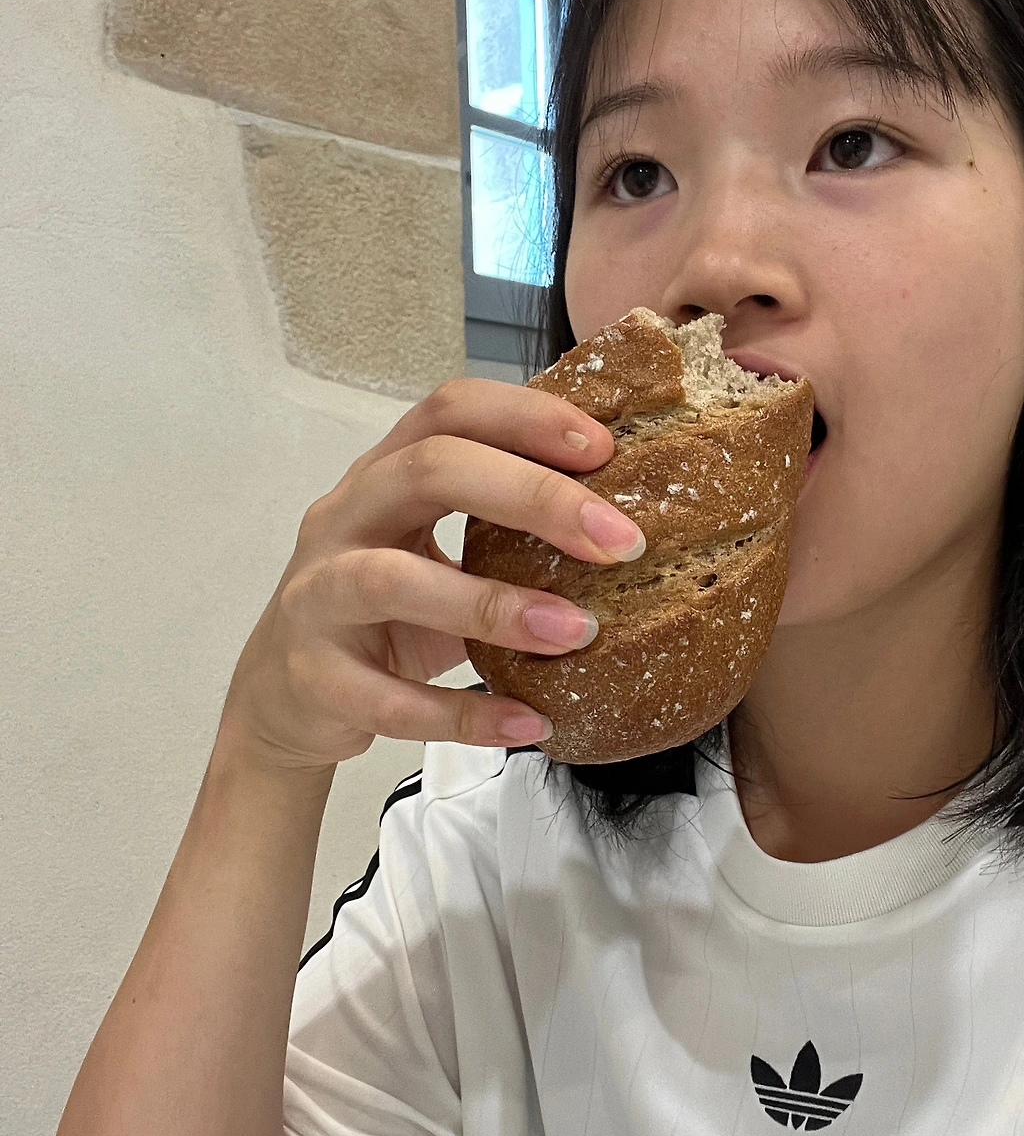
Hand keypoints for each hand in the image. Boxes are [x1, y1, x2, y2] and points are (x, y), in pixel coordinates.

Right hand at [219, 378, 646, 771]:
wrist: (285, 696)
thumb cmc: (382, 613)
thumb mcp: (437, 554)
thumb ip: (506, 533)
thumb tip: (626, 525)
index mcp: (382, 475)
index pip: (448, 412)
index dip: (524, 417)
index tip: (604, 447)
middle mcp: (342, 520)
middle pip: (427, 471)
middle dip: (532, 496)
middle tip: (620, 542)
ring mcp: (317, 596)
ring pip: (394, 580)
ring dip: (495, 605)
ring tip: (577, 633)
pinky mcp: (313, 677)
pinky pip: (389, 698)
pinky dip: (464, 713)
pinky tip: (529, 723)